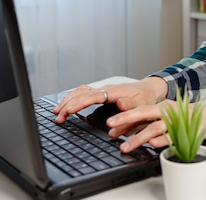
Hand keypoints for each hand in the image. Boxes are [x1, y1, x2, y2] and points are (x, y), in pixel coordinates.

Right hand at [52, 77, 167, 122]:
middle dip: (68, 105)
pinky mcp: (101, 91)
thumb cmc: (145, 99)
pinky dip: (73, 97)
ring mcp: (102, 89)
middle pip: (82, 94)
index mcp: (114, 92)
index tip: (68, 111)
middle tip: (57, 117)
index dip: (79, 104)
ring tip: (57, 112)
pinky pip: (83, 92)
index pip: (93, 97)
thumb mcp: (141, 105)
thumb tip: (120, 105)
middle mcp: (106, 88)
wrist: (149, 89)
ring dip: (68, 100)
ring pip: (80, 91)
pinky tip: (66, 104)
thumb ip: (130, 107)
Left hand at [106, 101, 205, 152]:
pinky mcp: (188, 129)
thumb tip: (129, 131)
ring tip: (126, 146)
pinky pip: (173, 136)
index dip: (124, 117)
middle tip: (111, 128)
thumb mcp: (168, 118)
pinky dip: (162, 140)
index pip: (140, 110)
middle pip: (144, 113)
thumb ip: (151, 122)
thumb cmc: (189, 119)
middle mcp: (168, 110)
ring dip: (139, 137)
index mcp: (162, 106)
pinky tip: (153, 145)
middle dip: (126, 120)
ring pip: (155, 127)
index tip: (109, 125)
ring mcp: (178, 120)